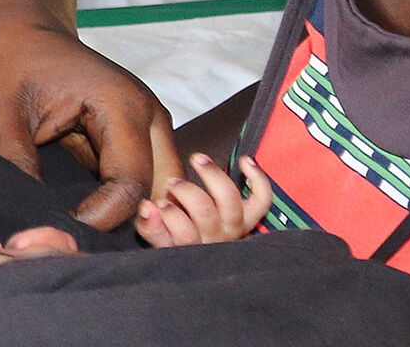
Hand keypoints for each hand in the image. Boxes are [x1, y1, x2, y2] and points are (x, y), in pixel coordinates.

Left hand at [0, 18, 182, 229]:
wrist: (23, 30)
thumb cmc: (10, 63)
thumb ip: (15, 163)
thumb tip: (29, 218)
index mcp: (121, 104)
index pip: (130, 184)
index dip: (101, 220)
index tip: (60, 232)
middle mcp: (147, 114)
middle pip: (163, 189)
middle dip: (132, 222)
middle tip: (81, 241)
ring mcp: (148, 123)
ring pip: (164, 186)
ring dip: (136, 213)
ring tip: (88, 231)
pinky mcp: (138, 133)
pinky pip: (147, 178)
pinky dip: (129, 202)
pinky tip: (92, 217)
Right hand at [135, 153, 271, 246]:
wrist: (203, 249)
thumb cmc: (178, 239)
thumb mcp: (159, 238)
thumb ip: (149, 225)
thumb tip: (147, 207)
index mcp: (191, 248)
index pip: (183, 236)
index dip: (170, 216)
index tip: (155, 203)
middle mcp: (215, 239)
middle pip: (205, 213)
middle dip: (186, 191)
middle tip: (172, 182)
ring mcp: (234, 228)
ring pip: (230, 201)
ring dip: (213, 176)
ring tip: (197, 160)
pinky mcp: (249, 217)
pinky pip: (261, 199)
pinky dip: (258, 178)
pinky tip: (243, 161)